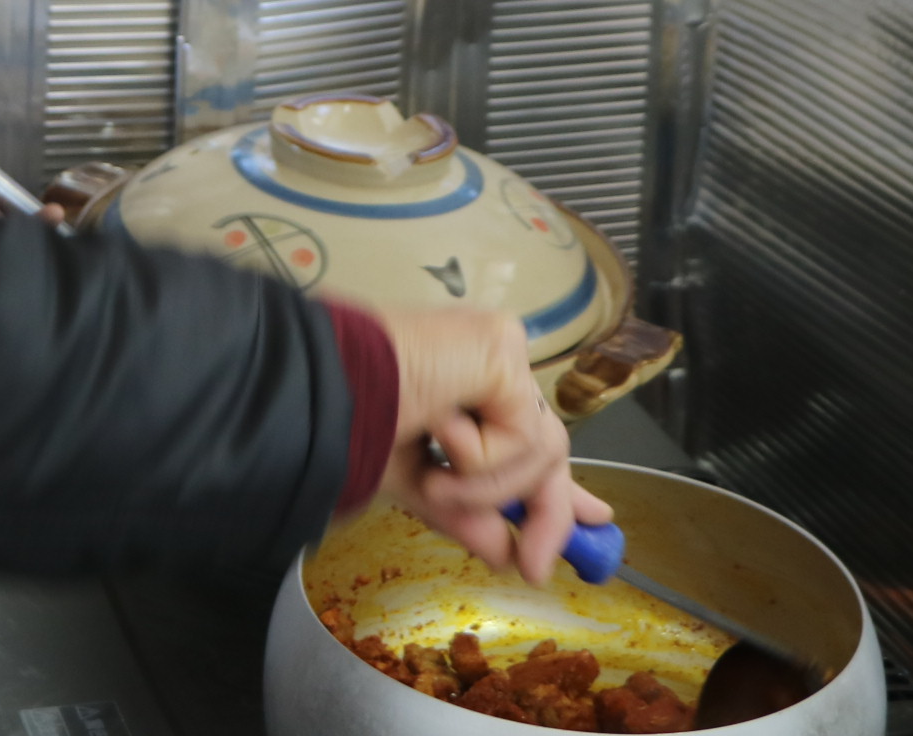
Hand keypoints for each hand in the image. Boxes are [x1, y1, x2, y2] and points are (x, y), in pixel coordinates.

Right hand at [373, 305, 609, 584]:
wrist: (317, 391)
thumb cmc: (345, 421)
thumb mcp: (415, 483)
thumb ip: (465, 512)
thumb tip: (504, 551)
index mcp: (465, 385)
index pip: (530, 435)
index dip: (564, 484)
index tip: (595, 519)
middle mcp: (486, 360)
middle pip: (547, 445)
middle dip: (547, 512)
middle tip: (534, 565)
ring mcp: (496, 350)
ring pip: (539, 450)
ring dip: (485, 488)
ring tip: (434, 482)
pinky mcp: (500, 347)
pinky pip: (522, 434)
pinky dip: (482, 460)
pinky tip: (440, 437)